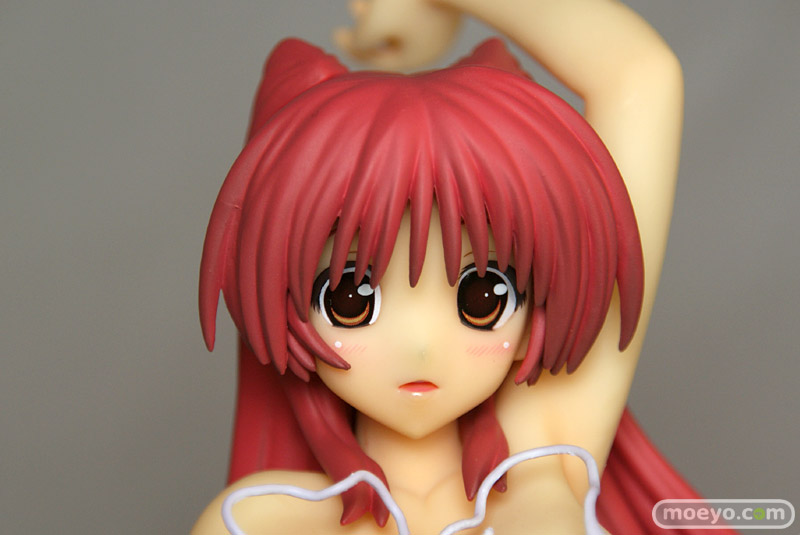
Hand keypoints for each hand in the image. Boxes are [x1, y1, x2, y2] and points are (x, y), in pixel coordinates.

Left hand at [334, 0, 461, 69]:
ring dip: (381, 9)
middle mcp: (433, 45)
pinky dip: (397, 2)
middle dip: (368, 24)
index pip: (380, 62)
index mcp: (419, 58)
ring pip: (403, 21)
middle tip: (355, 7)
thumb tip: (353, 44)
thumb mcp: (373, 24)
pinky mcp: (446, 5)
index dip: (353, 48)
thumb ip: (358, 41)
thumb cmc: (408, 1)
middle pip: (392, 40)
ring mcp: (441, 25)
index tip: (336, 32)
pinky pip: (416, 8)